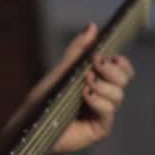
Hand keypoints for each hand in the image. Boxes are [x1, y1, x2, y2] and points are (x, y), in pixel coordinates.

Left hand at [19, 23, 134, 154]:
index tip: (102, 56)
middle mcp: (104, 97)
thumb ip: (78, 50)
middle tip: (94, 65)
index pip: (123, 70)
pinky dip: (98, 101)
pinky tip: (85, 97)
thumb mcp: (62, 70)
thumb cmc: (43, 100)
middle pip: (125, 80)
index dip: (120, 62)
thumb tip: (93, 26)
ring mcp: (103, 114)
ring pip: (118, 95)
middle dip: (112, 70)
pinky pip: (109, 111)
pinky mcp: (100, 129)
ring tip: (84, 85)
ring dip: (102, 86)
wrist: (29, 125)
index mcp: (99, 82)